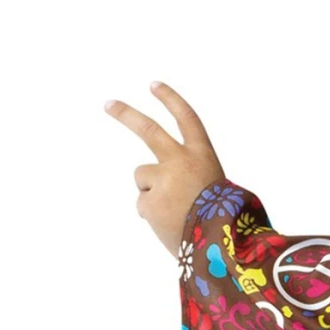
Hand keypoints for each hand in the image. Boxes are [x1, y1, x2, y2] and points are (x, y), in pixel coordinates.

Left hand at [105, 82, 224, 254]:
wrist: (220, 245)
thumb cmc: (221, 220)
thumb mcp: (213, 188)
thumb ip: (186, 178)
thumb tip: (154, 188)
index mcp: (202, 156)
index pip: (187, 118)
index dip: (171, 100)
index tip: (153, 85)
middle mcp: (180, 160)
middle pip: (148, 129)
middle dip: (125, 114)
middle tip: (108, 103)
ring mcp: (162, 179)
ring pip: (143, 179)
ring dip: (152, 192)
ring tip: (175, 210)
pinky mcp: (149, 201)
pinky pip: (143, 204)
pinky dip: (153, 214)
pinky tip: (169, 223)